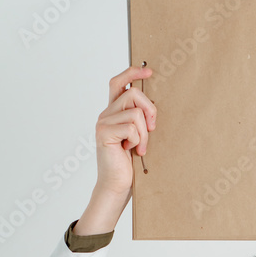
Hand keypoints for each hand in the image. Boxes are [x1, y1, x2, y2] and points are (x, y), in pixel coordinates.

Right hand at [93, 65, 156, 202]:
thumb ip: (140, 119)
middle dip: (150, 110)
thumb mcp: (138, 136)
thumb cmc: (129, 164)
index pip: (118, 83)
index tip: (149, 71)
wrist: (117, 185)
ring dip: (144, 133)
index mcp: (113, 112)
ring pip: (135, 112)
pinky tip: (132, 151)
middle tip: (152, 129)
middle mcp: (106, 114)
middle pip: (133, 94)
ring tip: (139, 147)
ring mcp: (103, 123)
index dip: (133, 73)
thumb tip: (152, 104)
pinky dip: (138, 140)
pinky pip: (132, 127)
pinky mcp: (104, 133)